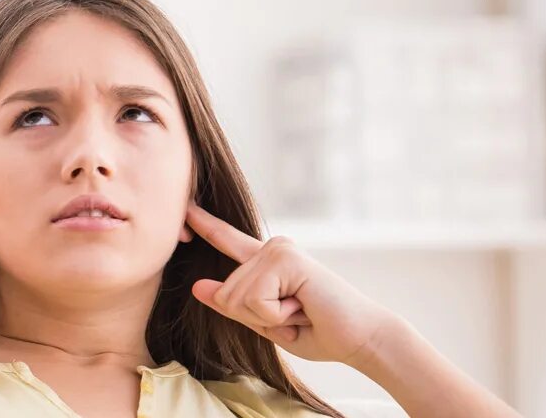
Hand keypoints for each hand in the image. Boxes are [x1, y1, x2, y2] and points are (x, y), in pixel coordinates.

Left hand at [186, 206, 398, 367]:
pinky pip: (255, 299)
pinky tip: (303, 308)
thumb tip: (197, 286)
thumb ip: (233, 304)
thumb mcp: (265, 322)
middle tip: (295, 315)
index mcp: (265, 262)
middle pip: (225, 294)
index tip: (185, 206)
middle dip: (256, 318)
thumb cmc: (317, 332)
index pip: (227, 240)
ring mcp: (278, 250)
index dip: (203, 224)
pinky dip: (276, 315)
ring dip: (269, 318)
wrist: (360, 339)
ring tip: (301, 311)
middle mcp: (270, 249)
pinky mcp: (286, 258)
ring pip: (237, 298)